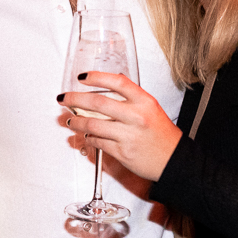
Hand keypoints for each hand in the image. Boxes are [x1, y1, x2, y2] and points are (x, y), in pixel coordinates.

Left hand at [58, 72, 182, 181]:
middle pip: (98, 103)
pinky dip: (89, 137)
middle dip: (74, 99)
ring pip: (93, 124)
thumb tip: (108, 84)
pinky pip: (98, 142)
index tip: (82, 77)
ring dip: (77, 121)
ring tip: (71, 120)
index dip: (97, 77)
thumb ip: (131, 97)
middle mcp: (136, 116)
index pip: (118, 82)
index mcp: (145, 102)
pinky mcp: (123, 152)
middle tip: (63, 98)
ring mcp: (128, 135)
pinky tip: (86, 134)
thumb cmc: (162, 134)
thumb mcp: (151, 108)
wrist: (174, 160)